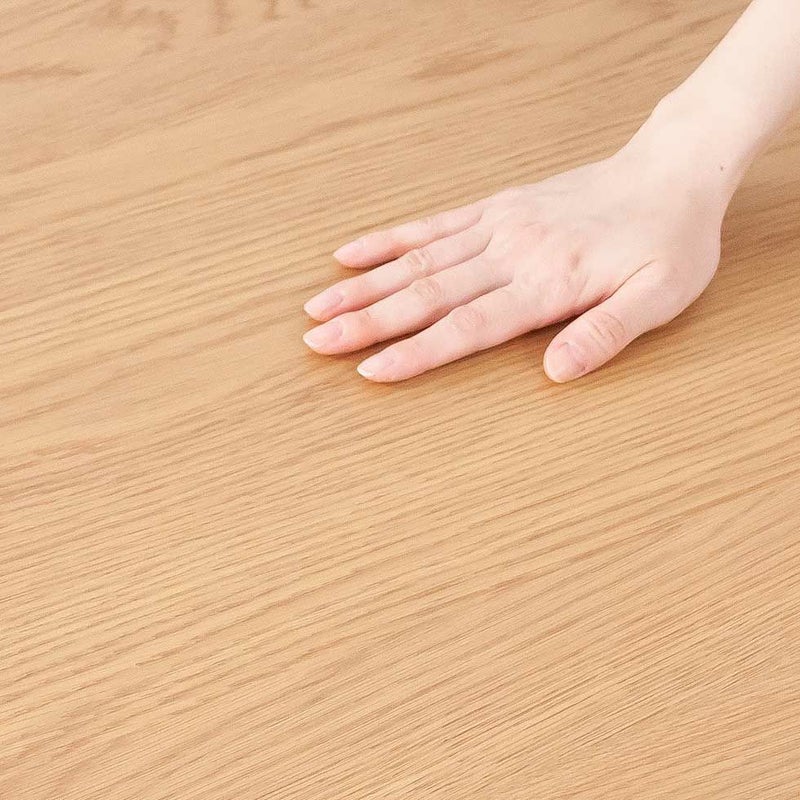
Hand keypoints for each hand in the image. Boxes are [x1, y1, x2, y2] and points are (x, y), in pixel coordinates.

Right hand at [302, 129, 728, 382]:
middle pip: (427, 293)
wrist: (671, 171)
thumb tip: (555, 373)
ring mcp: (497, 226)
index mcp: (546, 283)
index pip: (467, 326)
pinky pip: (432, 224)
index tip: (369, 369)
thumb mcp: (660, 297)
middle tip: (316, 340)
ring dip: (364, 284)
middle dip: (367, 320)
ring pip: (418, 260)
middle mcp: (511, 253)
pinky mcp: (494, 208)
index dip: (415, 351)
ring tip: (316, 304)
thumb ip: (606, 334)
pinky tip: (350, 252)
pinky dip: (389, 240)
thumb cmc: (669, 242)